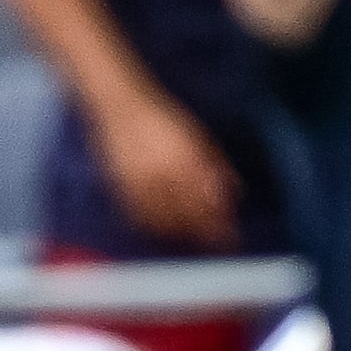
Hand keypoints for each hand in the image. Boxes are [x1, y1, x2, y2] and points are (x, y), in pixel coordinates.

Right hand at [91, 95, 240, 254]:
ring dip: (180, 235)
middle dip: (201, 234)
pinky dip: (156, 229)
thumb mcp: (197, 139)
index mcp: (182, 163)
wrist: (119, 108)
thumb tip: (231, 194)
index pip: (204, 205)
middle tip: (216, 241)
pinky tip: (166, 229)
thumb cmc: (163, 119)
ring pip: (161, 225)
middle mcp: (158, 179)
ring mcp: (136, 188)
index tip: (230, 237)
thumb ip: (214, 167)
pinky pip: (140, 221)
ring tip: (193, 237)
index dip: (218, 225)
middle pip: (184, 220)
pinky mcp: (119, 193)